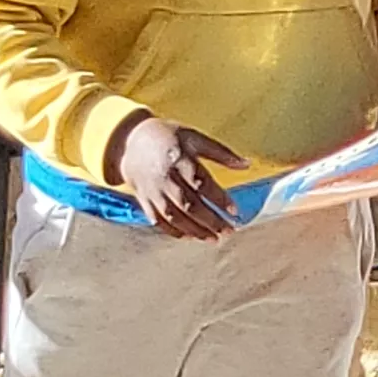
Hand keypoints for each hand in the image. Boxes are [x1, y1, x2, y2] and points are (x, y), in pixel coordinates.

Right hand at [110, 113, 245, 241]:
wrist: (129, 141)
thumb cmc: (169, 137)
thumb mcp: (194, 137)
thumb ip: (221, 152)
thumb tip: (247, 164)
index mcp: (180, 160)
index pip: (202, 183)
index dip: (219, 198)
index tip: (235, 211)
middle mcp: (165, 178)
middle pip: (189, 204)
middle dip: (210, 220)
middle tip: (229, 231)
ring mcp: (152, 191)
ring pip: (173, 216)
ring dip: (194, 230)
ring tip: (213, 239)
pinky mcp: (143, 199)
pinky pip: (157, 219)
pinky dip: (172, 230)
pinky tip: (188, 237)